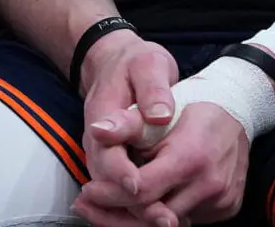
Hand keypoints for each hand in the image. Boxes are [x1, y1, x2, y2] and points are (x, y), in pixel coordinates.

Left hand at [74, 103, 250, 226]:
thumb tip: (97, 130)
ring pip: (167, 225)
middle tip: (88, 204)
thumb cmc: (194, 108)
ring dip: (135, 218)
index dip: (108, 195)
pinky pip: (186, 220)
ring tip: (110, 204)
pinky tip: (144, 203)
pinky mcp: (227, 207)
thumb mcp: (159, 110)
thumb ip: (127, 124)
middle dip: (113, 214)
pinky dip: (162, 215)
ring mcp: (221, 199)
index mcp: (192, 158)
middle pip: (150, 218)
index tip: (87, 190)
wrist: (239, 110)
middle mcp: (210, 184)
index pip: (141, 192)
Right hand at [78, 32, 178, 216]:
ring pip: (118, 198)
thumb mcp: (147, 64)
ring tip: (172, 224)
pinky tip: (173, 216)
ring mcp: (109, 160)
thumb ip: (152, 90)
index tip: (140, 187)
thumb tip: (160, 114)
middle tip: (167, 220)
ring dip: (141, 215)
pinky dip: (145, 208)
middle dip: (136, 207)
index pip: (107, 159)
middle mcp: (101, 149)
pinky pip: (127, 194)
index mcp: (102, 123)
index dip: (123, 176)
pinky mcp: (120, 166)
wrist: (119, 65)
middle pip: (110, 189)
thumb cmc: (136, 64)